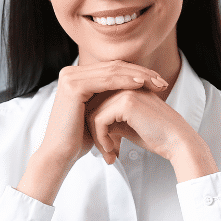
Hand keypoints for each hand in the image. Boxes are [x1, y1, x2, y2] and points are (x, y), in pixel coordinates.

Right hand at [16, 61, 168, 203]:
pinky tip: (141, 85)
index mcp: (76, 76)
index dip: (136, 72)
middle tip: (161, 81)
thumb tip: (132, 90)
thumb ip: (108, 98)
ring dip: (137, 76)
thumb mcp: (96, 113)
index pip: (112, 68)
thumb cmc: (78, 139)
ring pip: (112, 72)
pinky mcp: (73, 86)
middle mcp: (70, 72)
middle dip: (140, 72)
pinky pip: (106, 81)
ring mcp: (70, 77)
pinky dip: (125, 81)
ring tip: (156, 82)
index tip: (157, 81)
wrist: (59, 154)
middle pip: (113, 67)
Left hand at [87, 87, 218, 181]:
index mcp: (126, 87)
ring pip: (93, 113)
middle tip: (105, 153)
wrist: (178, 142)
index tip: (104, 146)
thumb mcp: (127, 125)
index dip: (95, 125)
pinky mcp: (126, 103)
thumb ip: (110, 119)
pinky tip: (111, 150)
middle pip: (92, 106)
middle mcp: (125, 86)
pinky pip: (99, 120)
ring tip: (108, 153)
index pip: (97, 102)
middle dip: (94, 132)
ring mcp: (126, 92)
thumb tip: (89, 122)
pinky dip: (101, 138)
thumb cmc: (155, 136)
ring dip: (97, 137)